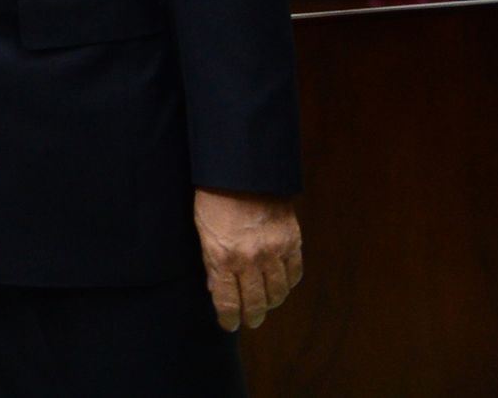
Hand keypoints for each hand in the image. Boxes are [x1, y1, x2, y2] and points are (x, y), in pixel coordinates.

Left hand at [196, 189, 301, 331]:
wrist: (243, 171)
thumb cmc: (214, 198)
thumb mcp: (202, 230)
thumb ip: (211, 262)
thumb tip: (215, 288)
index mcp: (223, 257)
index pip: (227, 302)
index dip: (228, 318)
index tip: (229, 325)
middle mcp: (250, 260)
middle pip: (255, 303)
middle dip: (252, 316)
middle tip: (250, 321)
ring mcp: (274, 252)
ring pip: (278, 293)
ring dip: (271, 303)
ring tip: (265, 305)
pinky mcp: (292, 243)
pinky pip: (294, 274)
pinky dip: (288, 284)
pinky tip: (281, 285)